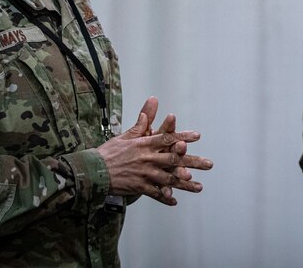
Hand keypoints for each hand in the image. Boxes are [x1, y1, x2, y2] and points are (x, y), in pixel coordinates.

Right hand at [96, 98, 212, 204]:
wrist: (93, 171)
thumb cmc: (109, 152)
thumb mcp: (126, 134)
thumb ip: (142, 121)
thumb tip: (152, 102)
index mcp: (144, 144)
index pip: (168, 138)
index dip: (183, 137)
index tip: (197, 136)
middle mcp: (147, 158)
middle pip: (174, 159)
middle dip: (193, 162)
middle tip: (209, 164)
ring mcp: (144, 174)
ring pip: (168, 178)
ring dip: (184, 183)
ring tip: (198, 186)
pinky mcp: (138, 187)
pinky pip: (155, 194)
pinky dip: (165, 197)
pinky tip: (174, 201)